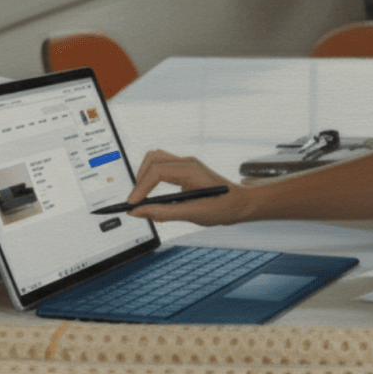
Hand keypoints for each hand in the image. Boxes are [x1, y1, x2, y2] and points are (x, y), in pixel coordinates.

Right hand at [126, 149, 245, 224]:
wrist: (241, 203)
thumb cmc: (223, 208)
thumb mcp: (193, 214)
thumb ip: (164, 212)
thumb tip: (138, 212)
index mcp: (190, 170)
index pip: (157, 171)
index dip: (141, 188)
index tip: (131, 205)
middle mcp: (187, 162)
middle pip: (152, 159)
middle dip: (139, 180)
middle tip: (134, 202)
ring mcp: (186, 164)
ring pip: (155, 159)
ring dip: (144, 176)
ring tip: (141, 198)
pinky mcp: (185, 170)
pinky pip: (162, 167)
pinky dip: (151, 178)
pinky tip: (151, 195)